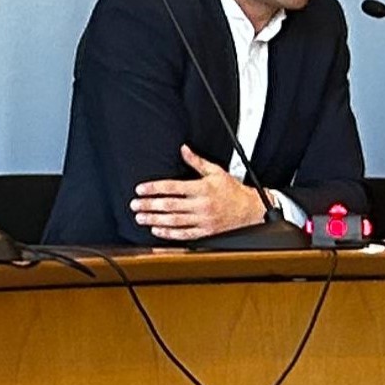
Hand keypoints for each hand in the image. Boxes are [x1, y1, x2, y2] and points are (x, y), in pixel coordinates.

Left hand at [133, 146, 269, 240]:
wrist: (249, 209)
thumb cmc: (232, 190)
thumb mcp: (215, 171)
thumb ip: (196, 161)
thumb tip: (183, 149)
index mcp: (202, 188)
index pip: (172, 187)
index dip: (154, 188)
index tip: (140, 189)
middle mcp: (201, 205)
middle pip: (170, 205)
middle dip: (149, 205)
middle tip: (135, 205)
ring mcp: (203, 220)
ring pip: (174, 221)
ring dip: (155, 220)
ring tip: (141, 218)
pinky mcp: (205, 232)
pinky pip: (184, 234)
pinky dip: (169, 233)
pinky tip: (157, 230)